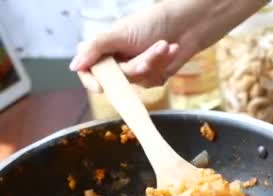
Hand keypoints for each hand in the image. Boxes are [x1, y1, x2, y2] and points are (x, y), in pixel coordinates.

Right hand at [70, 0, 267, 90]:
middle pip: (118, 79)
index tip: (101, 87)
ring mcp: (137, 69)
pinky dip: (163, 65)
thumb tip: (74, 66)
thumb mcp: (119, 33)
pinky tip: (171, 50)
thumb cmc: (153, 22)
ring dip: (153, 62)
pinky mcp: (154, 75)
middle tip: (147, 56)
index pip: (89, 70)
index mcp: (105, 47)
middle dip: (136, 66)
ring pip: (138, 80)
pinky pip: (153, 82)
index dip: (92, 81)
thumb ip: (95, 49)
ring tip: (164, 45)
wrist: (187, 23)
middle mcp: (118, 59)